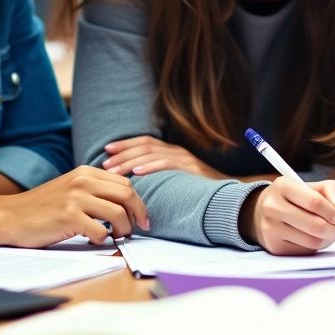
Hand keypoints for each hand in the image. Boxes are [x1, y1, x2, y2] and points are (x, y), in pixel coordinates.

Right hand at [0, 166, 149, 246]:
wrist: (9, 216)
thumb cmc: (41, 207)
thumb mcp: (69, 188)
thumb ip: (93, 189)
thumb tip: (124, 202)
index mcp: (85, 172)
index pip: (125, 184)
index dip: (138, 203)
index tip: (141, 218)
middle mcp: (83, 181)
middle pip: (127, 195)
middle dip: (138, 215)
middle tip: (137, 229)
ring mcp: (76, 198)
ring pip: (118, 213)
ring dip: (123, 229)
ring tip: (116, 237)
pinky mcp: (68, 217)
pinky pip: (100, 231)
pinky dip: (102, 239)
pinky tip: (94, 240)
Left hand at [103, 136, 225, 179]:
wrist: (230, 193)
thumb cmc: (200, 190)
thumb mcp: (178, 179)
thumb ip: (162, 176)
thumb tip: (135, 182)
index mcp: (173, 151)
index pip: (145, 141)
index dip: (125, 144)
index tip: (107, 150)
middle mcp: (178, 151)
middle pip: (144, 146)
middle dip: (122, 154)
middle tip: (105, 163)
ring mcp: (185, 159)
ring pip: (151, 154)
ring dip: (130, 161)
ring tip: (114, 170)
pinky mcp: (191, 169)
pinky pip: (167, 165)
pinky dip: (150, 167)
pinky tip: (136, 173)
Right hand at [240, 176, 334, 254]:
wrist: (262, 212)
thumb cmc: (293, 198)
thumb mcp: (310, 186)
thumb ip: (330, 190)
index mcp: (283, 186)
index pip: (315, 201)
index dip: (332, 211)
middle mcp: (272, 207)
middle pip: (314, 225)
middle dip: (333, 230)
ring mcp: (271, 228)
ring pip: (311, 241)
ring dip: (326, 240)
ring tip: (328, 235)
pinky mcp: (274, 247)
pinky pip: (304, 251)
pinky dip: (315, 248)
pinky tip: (314, 240)